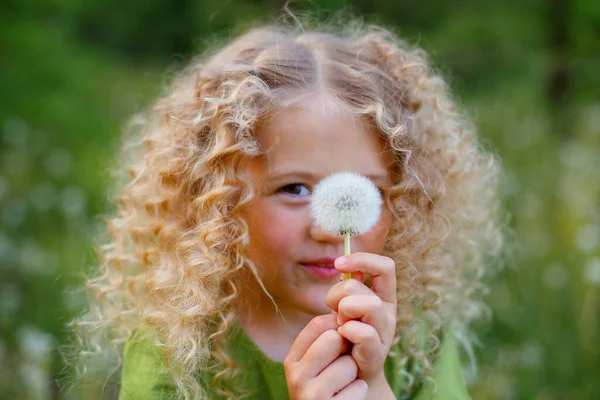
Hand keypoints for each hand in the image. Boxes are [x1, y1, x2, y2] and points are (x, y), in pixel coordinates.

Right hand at [284, 313, 368, 399]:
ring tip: (345, 381)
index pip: (317, 323)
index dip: (338, 327)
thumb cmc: (337, 377)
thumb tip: (344, 284)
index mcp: (292, 358)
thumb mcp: (326, 353)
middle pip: (332, 338)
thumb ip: (329, 329)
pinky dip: (359, 390)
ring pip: (348, 364)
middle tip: (343, 363)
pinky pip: (358, 387)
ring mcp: (309, 396)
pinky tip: (349, 395)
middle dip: (346, 348)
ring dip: (354, 371)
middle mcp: (295, 376)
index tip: (341, 340)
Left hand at [325, 252, 396, 386]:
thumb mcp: (344, 307)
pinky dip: (348, 331)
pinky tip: (342, 336)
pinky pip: (364, 332)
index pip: (385, 266)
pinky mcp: (377, 353)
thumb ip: (347, 288)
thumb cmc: (344, 336)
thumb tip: (344, 266)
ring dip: (344, 311)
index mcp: (383, 296)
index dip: (362, 260)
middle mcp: (388, 312)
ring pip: (370, 305)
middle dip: (337, 294)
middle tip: (333, 311)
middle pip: (361, 286)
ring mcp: (385, 333)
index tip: (338, 263)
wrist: (348, 375)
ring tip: (340, 324)